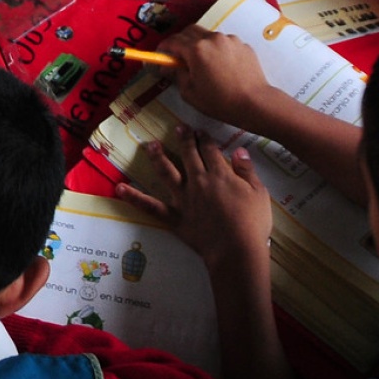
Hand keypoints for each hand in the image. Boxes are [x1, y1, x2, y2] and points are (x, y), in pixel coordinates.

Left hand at [117, 132, 271, 267]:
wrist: (236, 251)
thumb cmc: (252, 224)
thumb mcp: (259, 193)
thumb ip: (247, 170)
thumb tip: (239, 150)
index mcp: (220, 174)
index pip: (210, 150)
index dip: (205, 138)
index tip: (200, 130)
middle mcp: (199, 181)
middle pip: (189, 155)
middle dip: (184, 139)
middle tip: (178, 127)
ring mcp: (184, 199)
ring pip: (167, 173)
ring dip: (158, 157)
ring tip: (150, 145)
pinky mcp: (174, 217)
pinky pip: (151, 206)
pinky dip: (134, 197)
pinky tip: (119, 188)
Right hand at [160, 27, 276, 130]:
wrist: (255, 103)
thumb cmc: (220, 101)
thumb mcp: (190, 93)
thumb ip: (176, 75)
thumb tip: (169, 66)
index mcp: (196, 49)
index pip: (173, 41)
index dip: (164, 47)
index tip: (160, 54)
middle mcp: (213, 39)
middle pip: (190, 31)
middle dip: (181, 41)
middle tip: (179, 56)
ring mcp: (230, 40)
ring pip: (209, 36)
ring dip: (201, 45)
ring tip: (204, 64)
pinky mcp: (243, 45)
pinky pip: (225, 43)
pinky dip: (218, 51)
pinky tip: (222, 67)